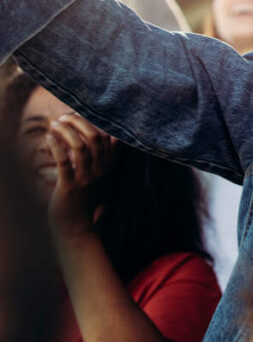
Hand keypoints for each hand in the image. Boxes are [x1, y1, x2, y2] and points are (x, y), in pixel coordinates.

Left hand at [45, 114, 112, 238]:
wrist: (75, 226)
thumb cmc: (85, 199)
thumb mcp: (102, 177)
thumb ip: (108, 157)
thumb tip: (115, 137)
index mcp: (108, 166)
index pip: (106, 137)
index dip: (92, 122)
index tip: (78, 116)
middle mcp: (100, 170)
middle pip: (94, 137)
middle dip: (78, 122)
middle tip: (64, 117)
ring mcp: (86, 178)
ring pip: (79, 146)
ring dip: (65, 131)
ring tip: (54, 126)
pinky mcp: (70, 186)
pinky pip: (63, 161)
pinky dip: (55, 146)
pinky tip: (48, 139)